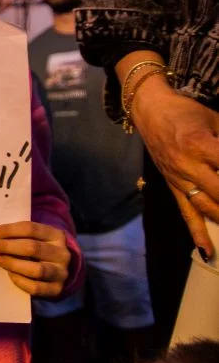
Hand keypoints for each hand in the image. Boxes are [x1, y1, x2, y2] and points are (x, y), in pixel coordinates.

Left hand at [0, 221, 70, 297]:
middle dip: (7, 246)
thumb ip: (18, 235)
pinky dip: (20, 281)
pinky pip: (36, 287)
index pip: (31, 229)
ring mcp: (61, 273)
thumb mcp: (34, 237)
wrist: (56, 270)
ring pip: (36, 270)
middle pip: (33, 248)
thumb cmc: (38, 249)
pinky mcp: (57, 289)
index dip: (9, 230)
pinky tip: (9, 274)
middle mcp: (62, 254)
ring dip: (13, 264)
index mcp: (56, 235)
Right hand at [131, 79, 218, 257]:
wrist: (150, 111)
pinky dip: (197, 234)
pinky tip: (208, 252)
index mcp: (201, 145)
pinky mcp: (173, 186)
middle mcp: (188, 166)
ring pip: (208, 208)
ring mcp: (179, 179)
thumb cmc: (186, 111)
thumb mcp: (216, 120)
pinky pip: (186, 213)